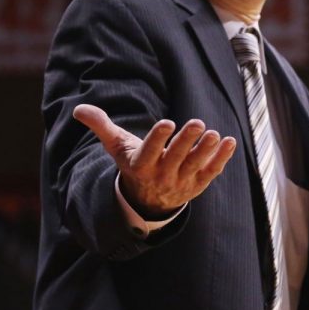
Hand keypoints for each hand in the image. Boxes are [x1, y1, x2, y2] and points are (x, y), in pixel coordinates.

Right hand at [73, 104, 235, 216]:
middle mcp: (161, 176)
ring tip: (213, 134)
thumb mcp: (117, 147)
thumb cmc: (134, 163)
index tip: (166, 122)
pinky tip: (229, 142)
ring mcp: (181, 182)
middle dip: (185, 141)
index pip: (149, 152)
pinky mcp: (198, 184)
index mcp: (140, 165)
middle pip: (175, 158)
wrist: (148, 200)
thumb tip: (79, 109)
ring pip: (194, 166)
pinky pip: (211, 172)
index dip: (157, 138)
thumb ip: (101, 127)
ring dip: (205, 150)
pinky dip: (221, 159)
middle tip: (197, 122)